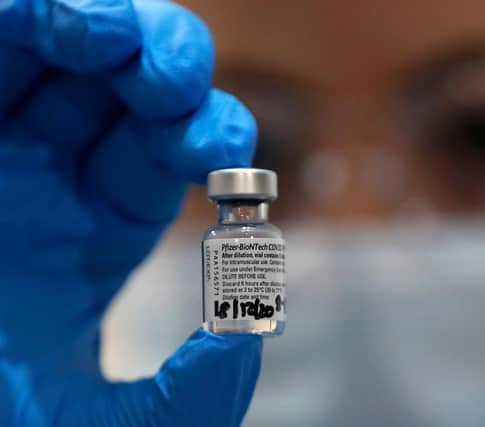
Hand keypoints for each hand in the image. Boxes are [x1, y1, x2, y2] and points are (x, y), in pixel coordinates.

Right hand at [0, 1, 261, 425]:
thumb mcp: (116, 426)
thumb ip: (196, 394)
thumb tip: (246, 332)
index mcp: (103, 228)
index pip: (174, 150)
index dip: (209, 133)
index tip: (216, 152)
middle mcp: (54, 177)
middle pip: (129, 87)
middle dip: (163, 64)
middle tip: (164, 77)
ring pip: (59, 52)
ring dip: (97, 24)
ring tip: (99, 33)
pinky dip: (15, 20)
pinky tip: (43, 20)